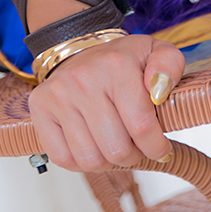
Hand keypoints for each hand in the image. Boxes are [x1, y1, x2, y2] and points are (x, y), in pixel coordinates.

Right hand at [27, 33, 185, 170]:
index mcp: (117, 64)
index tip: (160, 148)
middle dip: (133, 156)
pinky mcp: (40, 108)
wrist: (81, 49)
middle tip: (135, 144)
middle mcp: (84, 78)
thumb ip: (169, 66)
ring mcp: (58, 94)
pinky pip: (63, 159)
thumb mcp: (155, 52)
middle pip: (116, 150)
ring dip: (108, 162)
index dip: (156, 147)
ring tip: (114, 143)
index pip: (141, 127)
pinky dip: (80, 162)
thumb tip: (159, 91)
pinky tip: (91, 143)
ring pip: (90, 160)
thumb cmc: (123, 61)